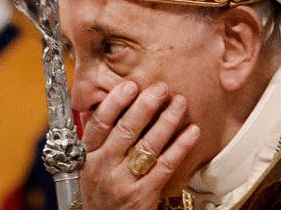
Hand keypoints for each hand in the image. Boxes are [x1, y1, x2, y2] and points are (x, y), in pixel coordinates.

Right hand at [79, 81, 200, 209]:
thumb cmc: (99, 193)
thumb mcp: (88, 166)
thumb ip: (98, 140)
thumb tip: (109, 104)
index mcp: (88, 155)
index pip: (100, 122)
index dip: (115, 102)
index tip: (131, 85)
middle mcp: (103, 166)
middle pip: (126, 130)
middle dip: (145, 106)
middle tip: (161, 87)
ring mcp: (123, 182)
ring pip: (147, 145)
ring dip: (166, 121)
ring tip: (179, 102)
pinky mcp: (143, 195)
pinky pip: (165, 166)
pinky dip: (180, 147)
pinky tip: (192, 132)